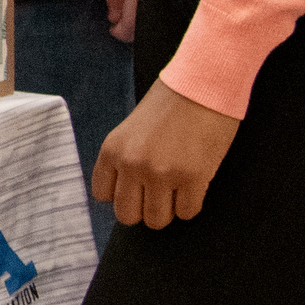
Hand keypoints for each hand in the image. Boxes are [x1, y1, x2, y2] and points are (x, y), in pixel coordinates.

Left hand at [92, 81, 238, 229]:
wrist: (202, 84)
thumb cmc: (169, 104)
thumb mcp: (131, 130)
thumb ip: (124, 159)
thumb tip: (127, 193)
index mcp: (112, 150)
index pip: (103, 196)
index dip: (122, 195)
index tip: (136, 189)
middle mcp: (132, 164)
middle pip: (128, 215)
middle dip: (144, 210)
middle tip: (159, 197)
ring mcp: (162, 173)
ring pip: (157, 220)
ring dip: (169, 210)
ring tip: (178, 192)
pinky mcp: (193, 178)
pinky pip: (188, 213)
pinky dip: (191, 205)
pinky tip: (194, 187)